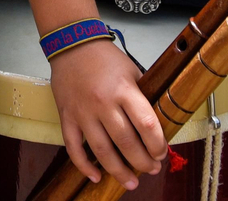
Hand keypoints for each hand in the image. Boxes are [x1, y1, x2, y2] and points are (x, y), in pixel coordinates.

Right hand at [48, 38, 166, 190]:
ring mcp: (83, 112)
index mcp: (124, 90)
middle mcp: (103, 103)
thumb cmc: (106, 59)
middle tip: (151, 169)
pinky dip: (84, 165)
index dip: (157, 144)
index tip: (161, 153)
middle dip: (142, 161)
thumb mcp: (132, 72)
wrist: (72, 44)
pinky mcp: (67, 116)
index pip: (146, 124)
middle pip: (126, 142)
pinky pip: (73, 147)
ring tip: (131, 182)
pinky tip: (96, 176)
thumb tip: (156, 126)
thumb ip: (142, 97)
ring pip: (102, 150)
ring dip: (118, 171)